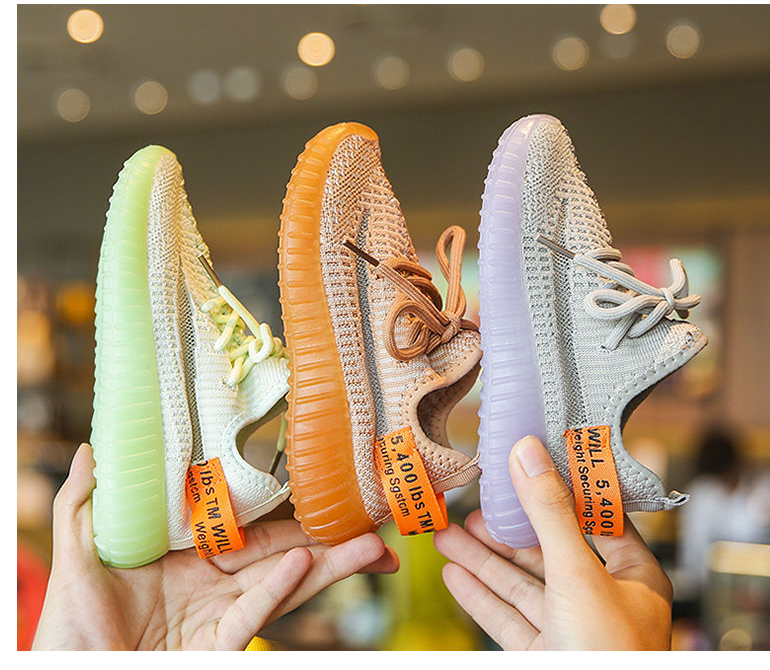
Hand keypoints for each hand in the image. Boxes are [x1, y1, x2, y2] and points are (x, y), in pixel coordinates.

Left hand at [33, 444, 397, 649]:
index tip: (332, 488)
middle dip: (335, 539)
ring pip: (285, 582)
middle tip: (379, 519)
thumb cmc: (68, 625)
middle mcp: (216, 584)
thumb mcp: (76, 552)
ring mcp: (220, 614)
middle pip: (286, 554)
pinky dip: (278, 587)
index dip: (294, 510)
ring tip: (375, 546)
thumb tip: (93, 446)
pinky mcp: (216, 645)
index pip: (255, 527)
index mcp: (194, 557)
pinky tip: (307, 561)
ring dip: (330, 565)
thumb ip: (85, 501)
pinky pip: (251, 612)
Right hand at [434, 436, 671, 649]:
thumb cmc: (609, 658)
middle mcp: (603, 599)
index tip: (530, 462)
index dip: (560, 488)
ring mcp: (572, 629)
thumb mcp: (577, 573)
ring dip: (483, 559)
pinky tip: (454, 575)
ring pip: (521, 584)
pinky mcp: (545, 654)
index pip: (594, 517)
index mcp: (634, 576)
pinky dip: (480, 596)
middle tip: (474, 504)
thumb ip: (548, 512)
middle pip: (547, 549)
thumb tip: (528, 453)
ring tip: (447, 535)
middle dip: (505, 528)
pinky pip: (508, 618)